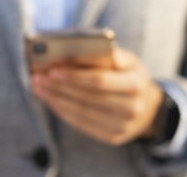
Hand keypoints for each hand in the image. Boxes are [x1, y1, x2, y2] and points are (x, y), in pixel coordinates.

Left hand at [31, 48, 162, 145]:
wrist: (148, 107)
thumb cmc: (129, 75)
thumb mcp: (128, 60)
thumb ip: (109, 54)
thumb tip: (85, 50)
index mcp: (136, 83)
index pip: (100, 80)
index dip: (75, 76)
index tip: (52, 68)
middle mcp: (132, 107)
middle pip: (88, 98)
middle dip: (60, 87)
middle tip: (38, 77)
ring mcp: (123, 126)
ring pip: (82, 113)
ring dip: (56, 99)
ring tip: (38, 87)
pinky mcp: (113, 137)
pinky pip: (82, 124)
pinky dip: (63, 111)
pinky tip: (50, 100)